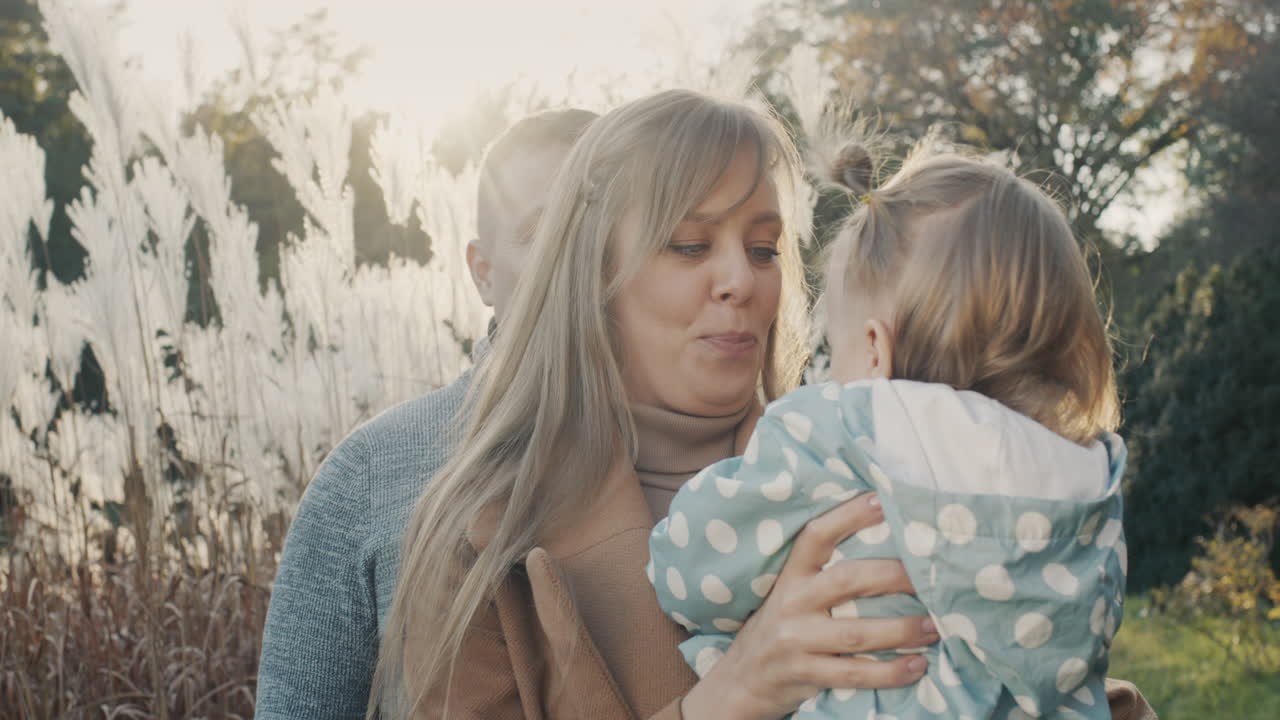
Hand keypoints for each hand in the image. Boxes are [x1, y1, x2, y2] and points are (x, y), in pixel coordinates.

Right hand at [680, 492, 937, 719]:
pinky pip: (854, 672)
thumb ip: (824, 577)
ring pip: (857, 632)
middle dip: (895, 575)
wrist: (741, 681)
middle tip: (933, 575)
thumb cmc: (780, 630)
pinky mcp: (804, 674)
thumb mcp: (790, 595)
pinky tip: (917, 666)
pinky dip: (890, 672)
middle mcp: (792, 602)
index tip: (883, 500)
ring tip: (937, 626)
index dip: (848, 515)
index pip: (816, 535)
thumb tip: (888, 552)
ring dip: (903, 629)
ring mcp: (796, 640)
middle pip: (848, 579)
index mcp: (790, 577)